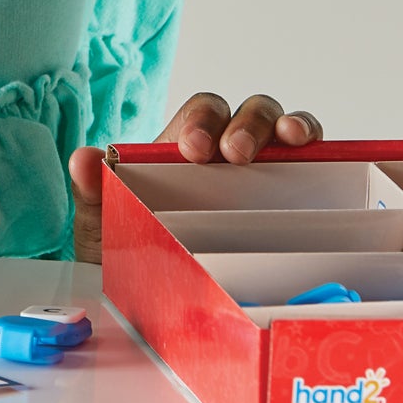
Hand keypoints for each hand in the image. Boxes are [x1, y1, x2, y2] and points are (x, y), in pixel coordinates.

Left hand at [68, 91, 323, 262]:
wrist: (156, 291)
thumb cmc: (133, 246)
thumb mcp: (105, 225)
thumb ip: (92, 193)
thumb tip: (84, 158)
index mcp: (185, 149)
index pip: (201, 115)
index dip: (201, 123)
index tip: (193, 149)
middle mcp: (228, 150)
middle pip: (246, 112)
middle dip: (244, 125)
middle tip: (234, 155)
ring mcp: (265, 169)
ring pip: (282, 127)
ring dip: (289, 125)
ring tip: (291, 140)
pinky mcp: (294, 191)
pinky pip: (313, 159)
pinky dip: (319, 147)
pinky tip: (317, 153)